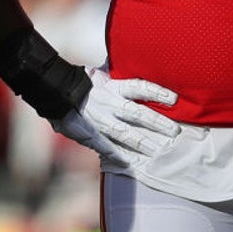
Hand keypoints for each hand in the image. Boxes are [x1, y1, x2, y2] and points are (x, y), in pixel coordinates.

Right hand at [51, 66, 180, 166]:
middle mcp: (109, 102)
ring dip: (140, 142)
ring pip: (123, 131)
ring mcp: (100, 119)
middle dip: (156, 122)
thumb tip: (137, 69)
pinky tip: (127, 163)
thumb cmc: (84, 84)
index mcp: (113, 87)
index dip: (157, 92)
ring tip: (156, 150)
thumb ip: (120, 79)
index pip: (140, 87)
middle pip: (137, 112)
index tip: (174, 99)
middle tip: (175, 131)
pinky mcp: (90, 132)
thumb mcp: (102, 75)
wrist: (57, 91)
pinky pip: (104, 145)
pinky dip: (115, 154)